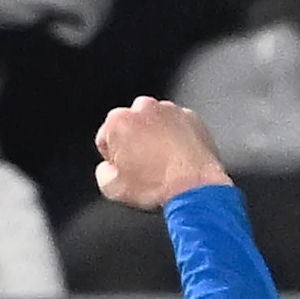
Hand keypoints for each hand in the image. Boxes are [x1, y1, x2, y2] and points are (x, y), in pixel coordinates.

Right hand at [95, 95, 227, 208]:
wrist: (196, 188)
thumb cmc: (158, 187)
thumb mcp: (113, 190)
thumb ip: (103, 173)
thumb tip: (108, 169)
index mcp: (117, 121)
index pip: (106, 138)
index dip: (115, 159)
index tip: (125, 171)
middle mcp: (143, 108)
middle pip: (131, 126)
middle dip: (135, 144)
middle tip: (146, 169)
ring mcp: (169, 110)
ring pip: (156, 124)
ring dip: (157, 139)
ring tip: (165, 165)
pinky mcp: (192, 117)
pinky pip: (179, 127)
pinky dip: (178, 139)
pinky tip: (180, 160)